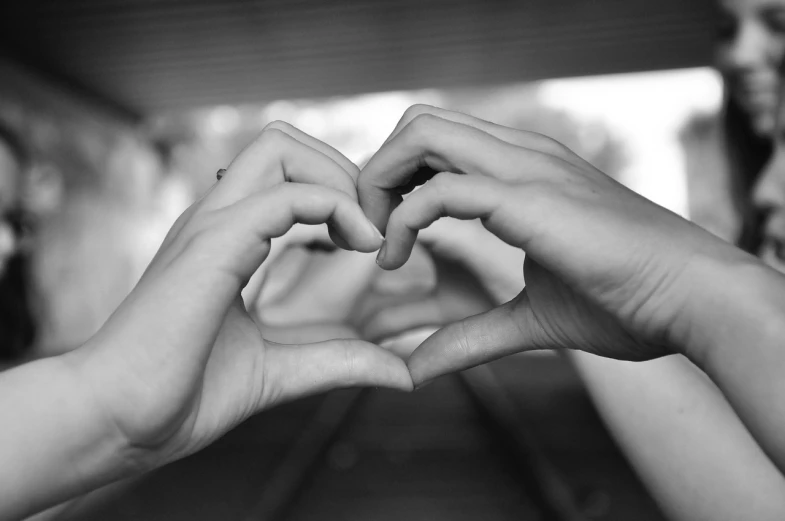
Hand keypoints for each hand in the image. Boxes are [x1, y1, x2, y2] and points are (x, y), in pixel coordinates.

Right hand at [64, 122, 412, 470]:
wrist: (116, 423)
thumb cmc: (181, 396)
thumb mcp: (282, 370)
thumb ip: (340, 362)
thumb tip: (403, 373)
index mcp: (226, 238)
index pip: (285, 172)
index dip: (338, 191)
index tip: (370, 241)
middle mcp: (217, 218)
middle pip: (284, 140)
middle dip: (343, 170)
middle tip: (373, 228)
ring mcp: (211, 225)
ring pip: (281, 145)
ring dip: (340, 178)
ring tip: (368, 234)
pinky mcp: (213, 246)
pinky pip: (284, 195)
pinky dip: (335, 207)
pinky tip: (359, 247)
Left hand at [358, 105, 757, 384]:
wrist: (692, 300)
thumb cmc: (628, 302)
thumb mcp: (531, 320)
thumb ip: (471, 337)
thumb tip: (417, 368)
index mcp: (524, 169)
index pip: (438, 139)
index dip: (397, 177)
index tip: (382, 231)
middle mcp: (521, 154)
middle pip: (419, 121)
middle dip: (377, 171)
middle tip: (367, 230)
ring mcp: (526, 168)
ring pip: (422, 133)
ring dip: (380, 183)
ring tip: (375, 241)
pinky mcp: (530, 198)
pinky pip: (441, 189)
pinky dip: (401, 219)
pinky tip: (394, 258)